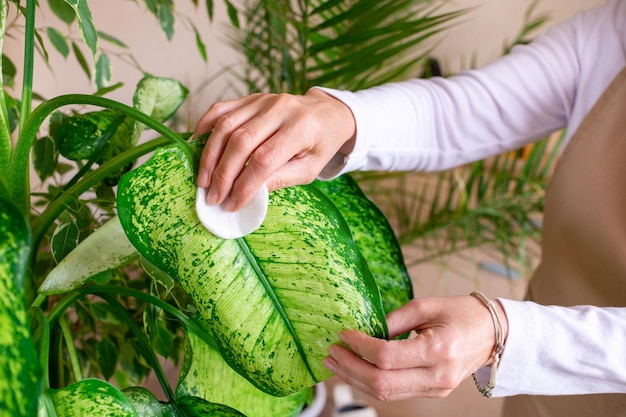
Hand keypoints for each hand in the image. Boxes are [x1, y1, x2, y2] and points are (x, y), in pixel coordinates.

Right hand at [194, 89, 355, 211]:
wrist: (326, 113)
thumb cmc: (319, 145)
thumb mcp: (310, 168)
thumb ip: (281, 179)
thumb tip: (250, 194)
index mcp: (301, 128)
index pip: (264, 160)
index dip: (245, 184)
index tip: (232, 204)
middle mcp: (280, 109)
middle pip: (241, 142)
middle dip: (223, 174)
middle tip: (212, 197)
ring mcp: (263, 100)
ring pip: (227, 125)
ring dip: (210, 156)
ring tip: (203, 181)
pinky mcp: (251, 98)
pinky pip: (221, 109)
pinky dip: (205, 126)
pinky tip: (196, 146)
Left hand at [322, 296, 508, 400]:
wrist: (494, 334)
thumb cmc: (462, 314)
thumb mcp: (426, 305)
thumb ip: (393, 319)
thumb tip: (364, 330)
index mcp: (438, 350)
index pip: (387, 356)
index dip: (360, 346)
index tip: (343, 334)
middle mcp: (437, 376)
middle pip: (382, 382)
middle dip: (350, 367)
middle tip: (330, 352)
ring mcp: (436, 389)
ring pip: (386, 393)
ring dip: (355, 379)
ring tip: (335, 363)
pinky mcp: (432, 392)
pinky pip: (395, 393)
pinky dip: (371, 383)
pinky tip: (355, 370)